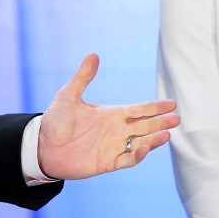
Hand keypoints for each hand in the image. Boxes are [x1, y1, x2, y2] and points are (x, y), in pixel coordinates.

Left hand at [36, 53, 179, 179]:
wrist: (42, 146)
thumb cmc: (55, 121)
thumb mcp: (68, 96)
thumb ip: (83, 77)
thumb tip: (93, 55)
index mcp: (111, 114)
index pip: (138, 110)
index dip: (154, 107)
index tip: (171, 104)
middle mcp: (116, 131)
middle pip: (144, 126)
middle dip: (160, 122)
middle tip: (177, 119)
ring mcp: (113, 147)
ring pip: (140, 143)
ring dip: (154, 139)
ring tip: (167, 134)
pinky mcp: (106, 162)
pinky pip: (127, 159)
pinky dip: (137, 155)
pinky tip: (146, 148)